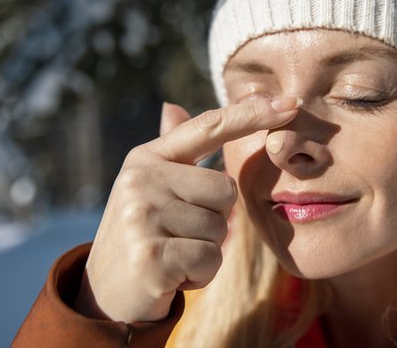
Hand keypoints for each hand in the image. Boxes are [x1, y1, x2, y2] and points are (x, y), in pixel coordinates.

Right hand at [73, 97, 299, 321]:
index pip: (209, 126)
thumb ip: (171, 151)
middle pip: (227, 190)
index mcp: (148, 158)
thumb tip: (172, 106)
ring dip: (206, 250)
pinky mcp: (151, 255)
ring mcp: (143, 216)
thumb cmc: (142, 234)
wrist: (104, 294)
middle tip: (178, 236)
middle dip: (215, 220)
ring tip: (173, 255)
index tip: (292, 102)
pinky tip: (172, 276)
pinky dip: (200, 275)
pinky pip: (211, 259)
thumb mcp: (149, 186)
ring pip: (221, 229)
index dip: (253, 113)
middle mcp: (142, 179)